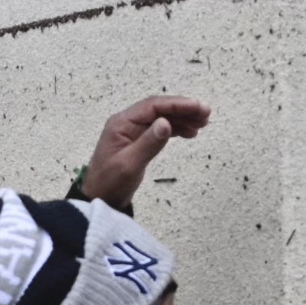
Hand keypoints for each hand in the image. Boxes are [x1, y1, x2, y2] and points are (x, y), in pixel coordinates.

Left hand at [77, 94, 207, 210]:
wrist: (99, 199)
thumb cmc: (111, 183)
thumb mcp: (130, 165)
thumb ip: (148, 143)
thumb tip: (166, 123)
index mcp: (122, 123)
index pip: (153, 106)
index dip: (177, 105)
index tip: (198, 107)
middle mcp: (127, 123)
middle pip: (159, 109)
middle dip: (183, 109)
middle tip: (206, 114)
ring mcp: (132, 131)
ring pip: (161, 118)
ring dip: (182, 118)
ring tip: (203, 124)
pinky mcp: (138, 141)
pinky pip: (159, 129)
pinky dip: (175, 129)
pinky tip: (190, 133)